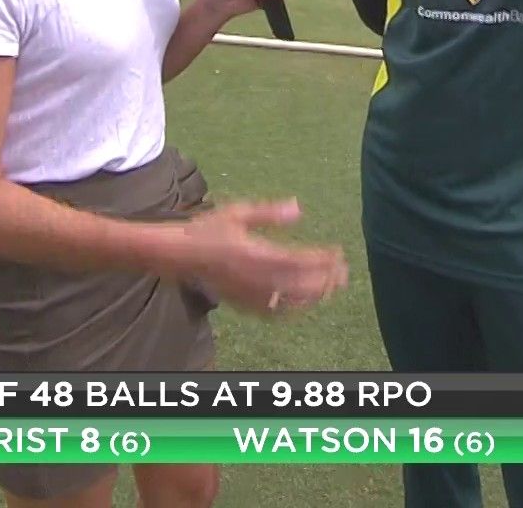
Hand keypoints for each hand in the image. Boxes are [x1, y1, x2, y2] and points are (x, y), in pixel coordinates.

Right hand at [182, 199, 347, 316]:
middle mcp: (254, 277)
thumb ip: (269, 214)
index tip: (339, 254)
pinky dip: (292, 308)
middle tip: (343, 273)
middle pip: (299, 284)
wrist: (179, 255)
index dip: (322, 260)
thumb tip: (299, 209)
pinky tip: (302, 303)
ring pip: (289, 301)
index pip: (299, 260)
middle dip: (325, 279)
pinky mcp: (241, 304)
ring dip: (313, 295)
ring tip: (330, 287)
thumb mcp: (238, 213)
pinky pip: (272, 312)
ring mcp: (248, 294)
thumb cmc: (208, 229)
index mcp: (255, 253)